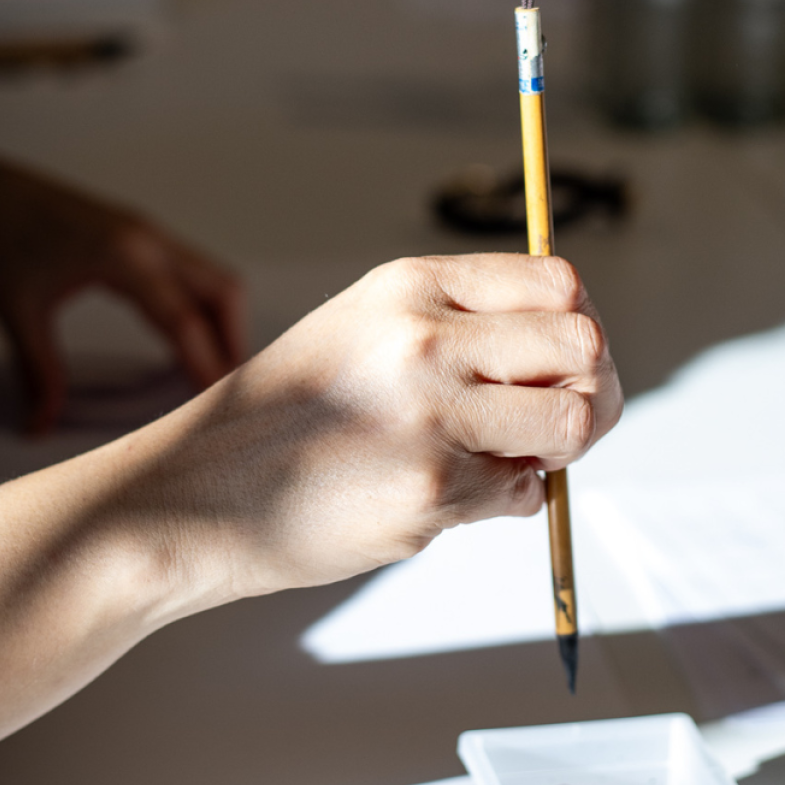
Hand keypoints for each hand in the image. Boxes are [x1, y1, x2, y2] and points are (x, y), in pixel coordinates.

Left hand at [0, 143, 245, 434]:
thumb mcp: (16, 312)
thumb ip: (37, 371)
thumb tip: (38, 424)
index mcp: (123, 255)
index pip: (184, 318)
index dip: (208, 363)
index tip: (220, 403)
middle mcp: (147, 240)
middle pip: (221, 292)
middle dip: (232, 342)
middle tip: (228, 391)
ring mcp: (146, 234)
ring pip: (212, 279)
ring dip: (220, 323)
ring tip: (211, 370)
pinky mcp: (137, 236)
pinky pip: (189, 273)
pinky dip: (199, 307)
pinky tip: (182, 339)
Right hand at [128, 253, 621, 606]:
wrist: (197, 493)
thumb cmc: (286, 418)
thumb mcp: (363, 331)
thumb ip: (458, 329)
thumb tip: (572, 356)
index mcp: (410, 286)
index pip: (559, 283)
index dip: (576, 329)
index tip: (556, 367)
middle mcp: (425, 337)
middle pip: (584, 346)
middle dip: (588, 392)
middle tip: (550, 427)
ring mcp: (431, 414)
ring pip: (572, 422)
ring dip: (553, 452)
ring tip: (502, 462)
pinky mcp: (432, 490)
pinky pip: (523, 493)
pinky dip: (503, 502)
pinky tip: (445, 498)